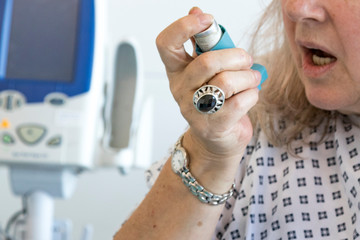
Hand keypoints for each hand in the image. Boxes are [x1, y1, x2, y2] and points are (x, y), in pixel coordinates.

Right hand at [156, 7, 259, 188]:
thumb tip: (197, 10)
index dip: (183, 26)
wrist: (216, 139)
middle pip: (207, 62)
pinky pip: (240, 102)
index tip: (206, 19)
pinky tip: (250, 95)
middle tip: (246, 59)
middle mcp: (180, 89)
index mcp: (177, 70)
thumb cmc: (215, 99)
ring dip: (248, 76)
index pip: (166, 44)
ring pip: (226, 82)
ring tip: (252, 78)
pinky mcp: (213, 126)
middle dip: (236, 56)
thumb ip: (204, 43)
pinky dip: (253, 94)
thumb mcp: (207, 70)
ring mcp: (194, 110)